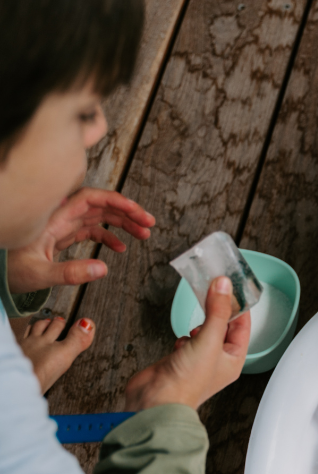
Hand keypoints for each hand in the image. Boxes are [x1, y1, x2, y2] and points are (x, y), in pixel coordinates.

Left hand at [5, 187, 154, 294]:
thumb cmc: (9, 270)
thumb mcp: (39, 273)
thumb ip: (70, 272)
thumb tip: (103, 268)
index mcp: (54, 219)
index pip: (90, 199)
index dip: (116, 201)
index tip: (137, 211)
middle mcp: (60, 218)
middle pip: (99, 205)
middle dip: (126, 212)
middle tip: (148, 224)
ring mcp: (61, 226)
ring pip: (98, 217)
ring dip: (121, 223)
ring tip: (143, 234)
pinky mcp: (62, 236)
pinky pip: (90, 231)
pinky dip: (108, 237)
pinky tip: (120, 248)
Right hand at [125, 277, 249, 410]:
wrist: (156, 400)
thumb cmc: (186, 383)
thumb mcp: (208, 340)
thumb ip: (217, 312)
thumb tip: (223, 287)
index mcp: (233, 359)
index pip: (243, 327)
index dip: (239, 306)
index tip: (232, 287)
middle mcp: (218, 361)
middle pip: (223, 327)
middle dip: (218, 311)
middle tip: (213, 291)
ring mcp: (199, 360)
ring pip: (204, 333)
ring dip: (200, 325)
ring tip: (198, 322)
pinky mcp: (180, 360)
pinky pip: (187, 341)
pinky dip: (184, 337)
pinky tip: (181, 342)